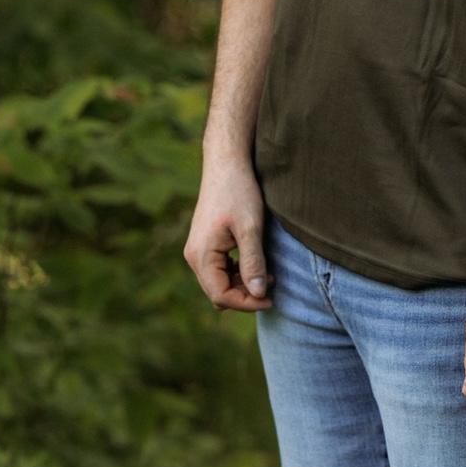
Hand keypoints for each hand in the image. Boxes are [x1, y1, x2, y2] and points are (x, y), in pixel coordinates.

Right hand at [183, 149, 274, 311]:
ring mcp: (197, 250)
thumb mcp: (251, 227)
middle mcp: (194, 256)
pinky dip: (236, 273)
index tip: (270, 299)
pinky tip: (256, 264)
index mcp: (201, 255)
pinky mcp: (205, 243)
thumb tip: (258, 293)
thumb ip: (253, 261)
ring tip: (267, 275)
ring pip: (218, 282)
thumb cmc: (239, 192)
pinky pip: (218, 270)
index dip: (246, 303)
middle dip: (244, 295)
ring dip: (241, 284)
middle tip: (272, 286)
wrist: (227, 164)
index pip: (220, 295)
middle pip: (217, 292)